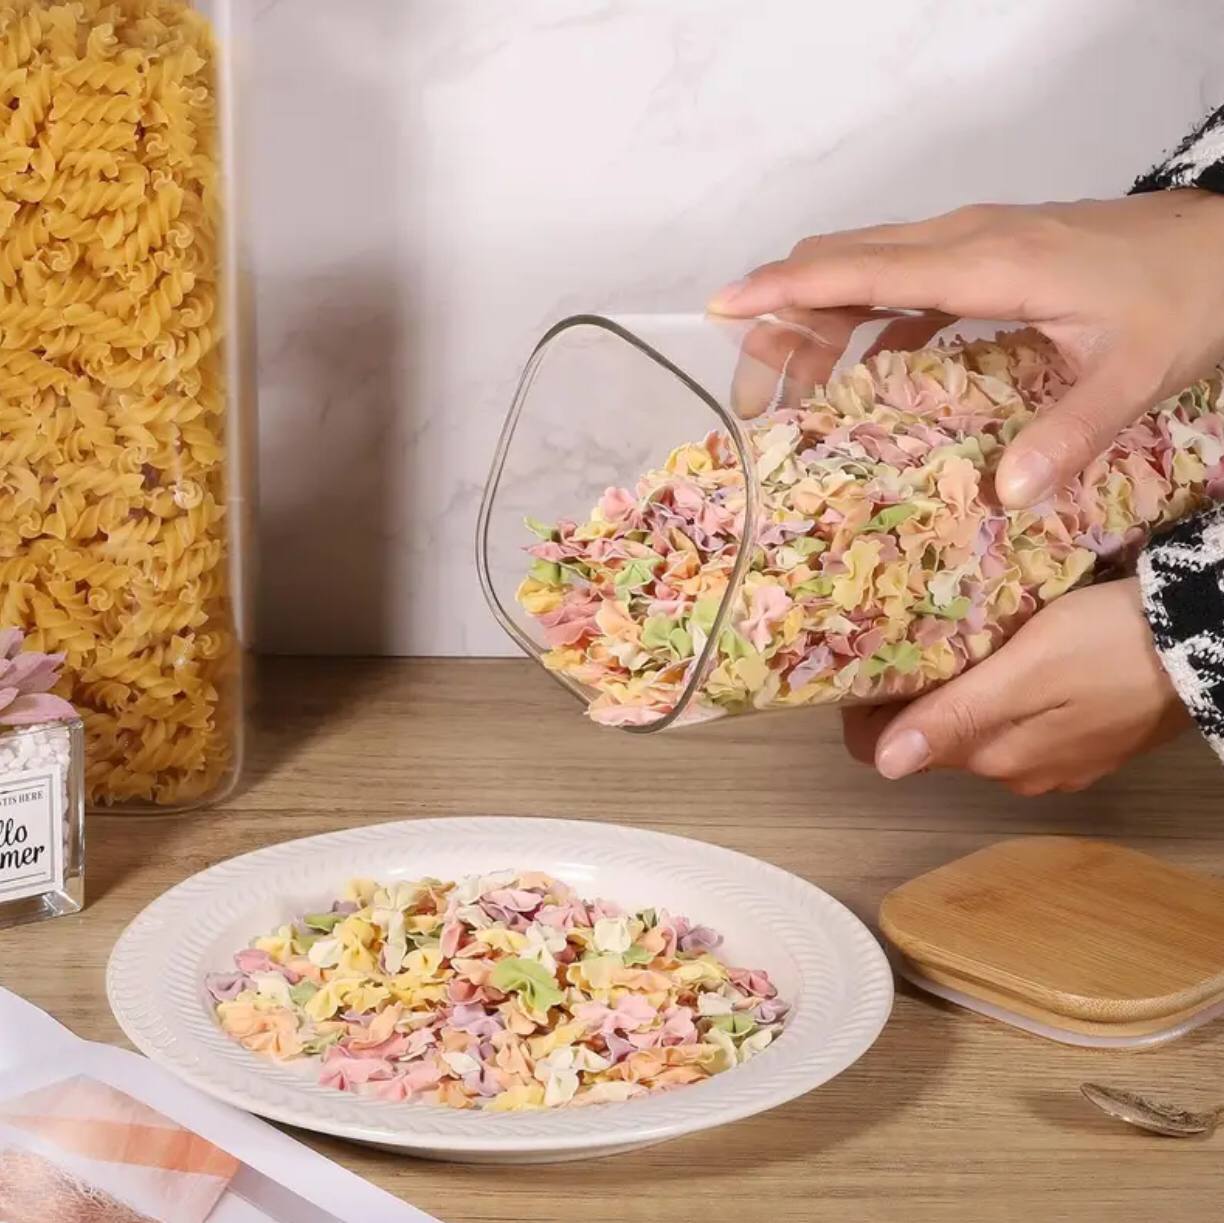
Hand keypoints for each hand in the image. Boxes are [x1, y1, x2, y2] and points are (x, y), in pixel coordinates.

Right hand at [709, 192, 1223, 507]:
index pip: (862, 268)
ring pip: (863, 272)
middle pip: (842, 266)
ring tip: (793, 401)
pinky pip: (900, 285)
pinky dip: (863, 326)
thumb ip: (1066, 434)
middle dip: (782, 323)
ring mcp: (971, 245)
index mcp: (985, 264)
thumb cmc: (1184, 299)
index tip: (722, 309)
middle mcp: (963, 242)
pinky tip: (862, 380)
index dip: (786, 288)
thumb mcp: (1133, 375)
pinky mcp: (983, 259)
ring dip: (816, 326)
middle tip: (757, 403)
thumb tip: (1003, 497)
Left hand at [841, 579, 1190, 794]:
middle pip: (930, 739)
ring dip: (954, 692)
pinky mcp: (1083, 741)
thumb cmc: (1111, 644)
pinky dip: (997, 693)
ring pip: (973, 729)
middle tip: (903, 635)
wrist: (1210, 641)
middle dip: (909, 696)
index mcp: (989, 755)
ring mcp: (1052, 761)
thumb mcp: (1025, 671)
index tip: (864, 662)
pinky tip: (1005, 654)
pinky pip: (1016, 721)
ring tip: (950, 636)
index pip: (889, 753)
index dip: (867, 712)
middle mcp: (1013, 770)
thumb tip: (884, 766)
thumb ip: (956, 715)